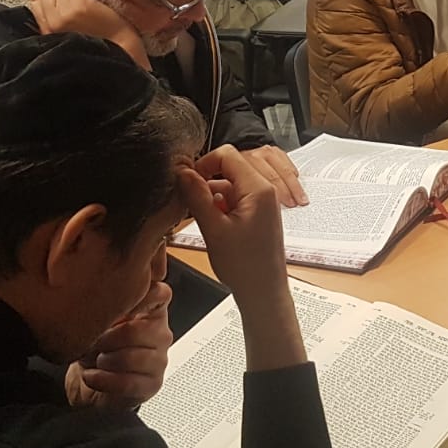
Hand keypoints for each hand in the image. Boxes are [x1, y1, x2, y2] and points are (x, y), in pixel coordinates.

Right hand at [33, 0, 144, 54]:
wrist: (118, 49)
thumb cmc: (94, 41)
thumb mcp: (64, 37)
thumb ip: (52, 22)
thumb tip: (42, 3)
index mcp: (47, 33)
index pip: (35, 7)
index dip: (49, 4)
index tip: (62, 9)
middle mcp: (52, 24)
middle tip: (76, 9)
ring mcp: (65, 15)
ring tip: (86, 10)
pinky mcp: (79, 7)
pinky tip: (93, 7)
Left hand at [65, 281, 173, 409]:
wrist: (89, 380)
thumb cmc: (95, 347)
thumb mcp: (98, 320)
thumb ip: (106, 305)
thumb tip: (99, 299)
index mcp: (151, 310)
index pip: (160, 293)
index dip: (138, 299)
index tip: (115, 307)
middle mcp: (160, 333)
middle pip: (137, 331)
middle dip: (105, 339)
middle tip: (92, 342)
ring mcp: (160, 360)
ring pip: (131, 358)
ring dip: (104, 361)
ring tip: (95, 361)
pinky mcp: (153, 384)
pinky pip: (127, 382)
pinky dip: (103, 380)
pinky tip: (93, 376)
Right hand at [179, 148, 304, 371]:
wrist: (264, 293)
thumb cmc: (244, 266)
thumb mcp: (214, 229)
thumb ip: (197, 197)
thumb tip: (183, 172)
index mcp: (258, 189)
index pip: (228, 155)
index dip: (203, 163)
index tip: (186, 181)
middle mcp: (264, 190)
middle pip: (229, 168)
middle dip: (207, 181)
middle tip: (189, 201)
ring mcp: (262, 202)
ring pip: (231, 184)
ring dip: (212, 195)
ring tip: (201, 219)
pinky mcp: (258, 214)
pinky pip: (236, 198)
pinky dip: (221, 206)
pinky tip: (211, 224)